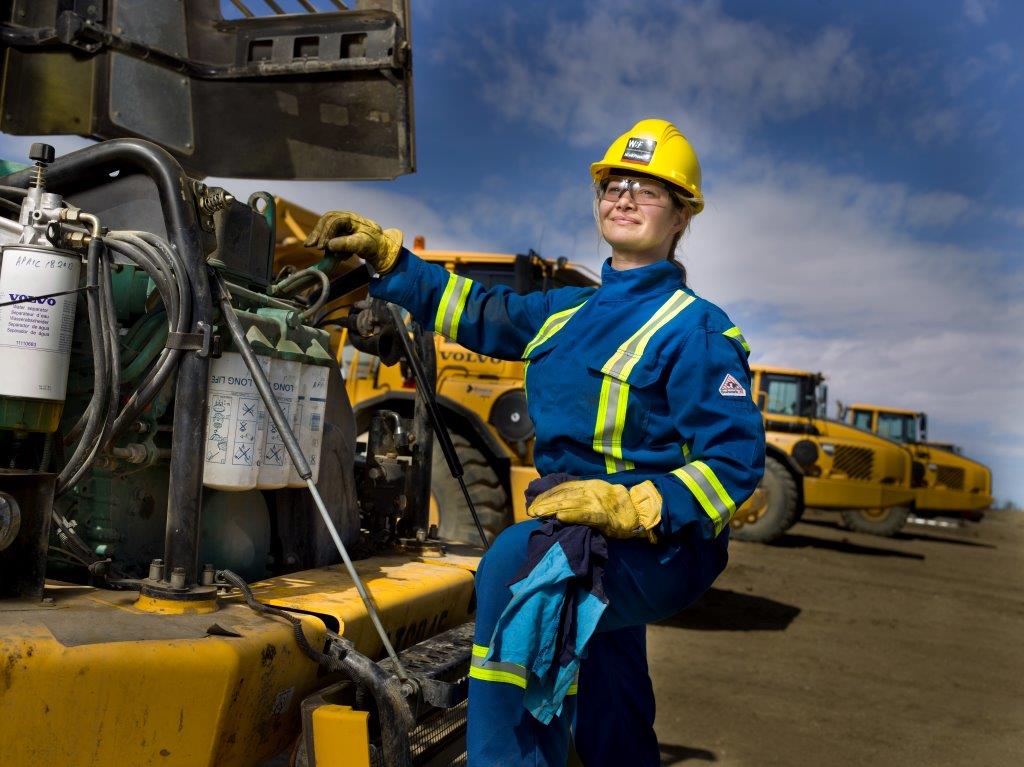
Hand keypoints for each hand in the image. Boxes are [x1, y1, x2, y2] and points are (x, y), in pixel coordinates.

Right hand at [304, 211, 403, 274]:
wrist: (381, 247)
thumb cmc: (374, 244)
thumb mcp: (362, 245)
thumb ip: (346, 244)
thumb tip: (329, 245)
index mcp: (351, 218)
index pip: (334, 221)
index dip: (326, 233)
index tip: (321, 248)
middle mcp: (345, 218)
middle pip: (326, 220)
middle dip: (317, 232)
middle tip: (309, 245)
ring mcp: (343, 224)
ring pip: (326, 226)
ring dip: (318, 235)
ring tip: (310, 245)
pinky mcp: (341, 231)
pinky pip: (329, 233)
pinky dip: (324, 240)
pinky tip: (324, 250)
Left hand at [527, 479, 661, 541]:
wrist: (638, 510)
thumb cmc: (617, 505)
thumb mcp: (598, 494)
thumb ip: (582, 496)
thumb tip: (560, 502)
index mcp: (589, 485)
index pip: (563, 488)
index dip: (547, 495)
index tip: (534, 502)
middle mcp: (591, 491)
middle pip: (563, 495)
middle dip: (545, 503)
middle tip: (531, 510)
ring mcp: (596, 502)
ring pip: (569, 504)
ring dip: (552, 509)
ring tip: (538, 513)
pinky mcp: (602, 515)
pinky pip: (584, 515)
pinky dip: (571, 515)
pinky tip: (559, 517)